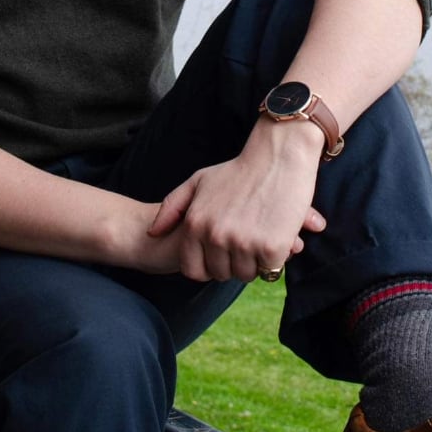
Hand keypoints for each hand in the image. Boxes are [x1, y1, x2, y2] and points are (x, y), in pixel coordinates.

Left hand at [146, 118, 326, 282]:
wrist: (278, 158)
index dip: (208, 265)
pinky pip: (269, 269)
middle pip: (221, 274)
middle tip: (245, 235)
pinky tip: (276, 232)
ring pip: (246, 274)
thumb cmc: (239, 170)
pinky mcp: (271, 247)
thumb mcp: (198, 181)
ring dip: (255, 260)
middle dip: (233, 261)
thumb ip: (172, 207)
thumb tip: (153, 233)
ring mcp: (243, 243)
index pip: (194, 270)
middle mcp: (215, 236)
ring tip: (260, 231)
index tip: (222, 251)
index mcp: (195, 223)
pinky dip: (275, 256)